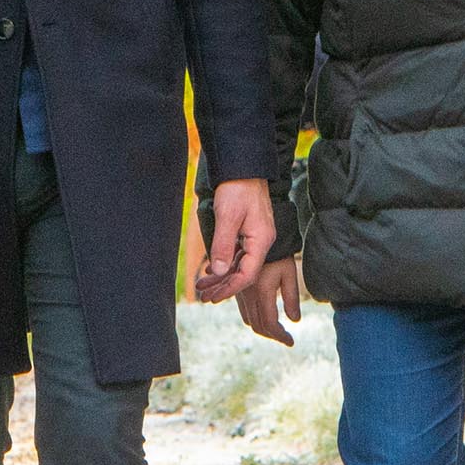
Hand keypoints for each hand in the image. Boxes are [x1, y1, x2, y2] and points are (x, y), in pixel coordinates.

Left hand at [193, 178, 276, 302]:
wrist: (243, 167)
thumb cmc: (237, 188)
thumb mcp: (227, 216)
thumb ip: (223, 245)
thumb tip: (218, 271)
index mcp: (261, 240)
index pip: (248, 274)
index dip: (231, 288)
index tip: (215, 297)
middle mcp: (262, 241)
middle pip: (244, 272)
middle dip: (224, 286)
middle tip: (205, 298)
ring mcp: (256, 237)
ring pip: (239, 264)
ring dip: (222, 276)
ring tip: (202, 288)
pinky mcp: (249, 232)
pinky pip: (238, 254)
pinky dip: (225, 264)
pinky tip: (211, 271)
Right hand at [238, 257, 302, 344]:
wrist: (257, 235)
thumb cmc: (279, 253)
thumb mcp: (289, 273)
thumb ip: (291, 297)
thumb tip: (294, 320)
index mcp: (263, 292)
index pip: (270, 323)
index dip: (281, 336)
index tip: (291, 342)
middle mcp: (248, 295)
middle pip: (258, 325)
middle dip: (272, 334)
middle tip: (285, 337)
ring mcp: (240, 292)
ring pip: (248, 319)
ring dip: (261, 327)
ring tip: (276, 329)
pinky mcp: (236, 288)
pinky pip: (243, 309)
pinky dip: (252, 317)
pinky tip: (261, 316)